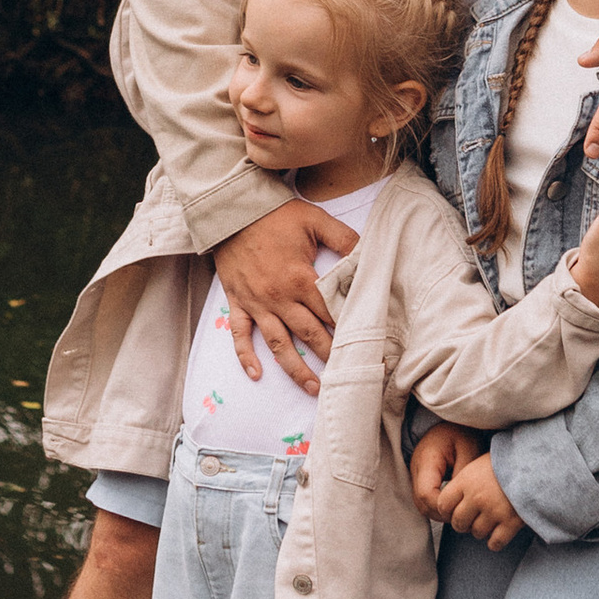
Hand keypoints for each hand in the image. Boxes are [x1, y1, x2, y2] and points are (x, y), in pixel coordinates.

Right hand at [208, 198, 358, 394]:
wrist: (232, 209)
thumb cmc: (275, 214)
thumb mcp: (314, 219)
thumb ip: (343, 238)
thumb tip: (367, 254)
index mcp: (300, 278)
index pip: (330, 312)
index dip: (349, 328)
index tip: (366, 345)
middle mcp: (279, 297)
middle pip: (309, 334)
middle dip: (330, 356)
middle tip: (348, 375)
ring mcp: (256, 303)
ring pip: (279, 343)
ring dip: (296, 369)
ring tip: (313, 389)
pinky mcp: (237, 302)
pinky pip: (240, 335)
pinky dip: (246, 356)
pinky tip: (257, 374)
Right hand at [408, 418, 484, 516]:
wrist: (450, 424)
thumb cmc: (461, 433)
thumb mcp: (468, 449)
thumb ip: (463, 475)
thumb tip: (461, 500)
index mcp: (426, 460)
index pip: (425, 494)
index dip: (442, 506)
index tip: (460, 507)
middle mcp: (416, 469)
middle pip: (421, 503)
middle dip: (441, 513)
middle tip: (462, 514)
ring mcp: (416, 475)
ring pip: (421, 505)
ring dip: (438, 512)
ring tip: (459, 511)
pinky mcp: (420, 480)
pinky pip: (424, 501)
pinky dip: (437, 507)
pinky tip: (453, 505)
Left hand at [440, 452, 524, 550]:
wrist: (535, 463)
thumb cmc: (506, 463)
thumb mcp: (478, 465)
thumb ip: (463, 483)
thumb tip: (450, 504)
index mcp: (466, 480)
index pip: (443, 505)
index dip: (448, 510)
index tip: (456, 509)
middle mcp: (477, 497)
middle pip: (458, 523)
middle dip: (464, 523)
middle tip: (474, 517)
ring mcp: (494, 511)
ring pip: (477, 533)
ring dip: (482, 530)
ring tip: (491, 519)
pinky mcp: (510, 523)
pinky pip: (495, 543)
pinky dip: (496, 540)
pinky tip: (500, 530)